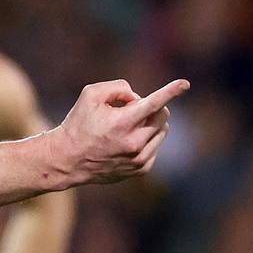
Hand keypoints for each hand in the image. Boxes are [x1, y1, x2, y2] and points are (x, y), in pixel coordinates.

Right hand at [51, 78, 189, 185]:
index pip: (153, 103)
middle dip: (151, 106)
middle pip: (162, 115)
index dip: (170, 91)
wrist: (68, 159)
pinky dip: (147, 137)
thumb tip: (138, 97)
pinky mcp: (141, 169)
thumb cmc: (78, 123)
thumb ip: (117, 88)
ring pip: (162, 131)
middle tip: (129, 109)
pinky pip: (156, 146)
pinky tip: (127, 140)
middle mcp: (134, 142)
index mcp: (121, 123)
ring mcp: (139, 158)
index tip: (185, 83)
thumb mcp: (89, 95)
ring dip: (151, 122)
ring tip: (127, 125)